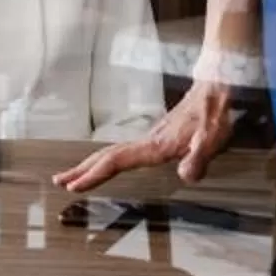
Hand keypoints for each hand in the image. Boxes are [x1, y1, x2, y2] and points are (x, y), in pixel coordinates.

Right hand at [54, 79, 233, 194]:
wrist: (215, 89)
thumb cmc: (214, 114)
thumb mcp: (212, 138)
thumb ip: (199, 157)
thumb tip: (186, 176)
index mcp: (155, 145)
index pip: (117, 161)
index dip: (95, 174)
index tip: (75, 186)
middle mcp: (146, 142)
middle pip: (106, 156)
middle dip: (82, 170)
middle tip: (60, 182)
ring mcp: (149, 139)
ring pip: (112, 152)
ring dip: (90, 164)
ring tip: (73, 177)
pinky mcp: (155, 138)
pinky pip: (122, 151)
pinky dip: (106, 160)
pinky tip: (106, 164)